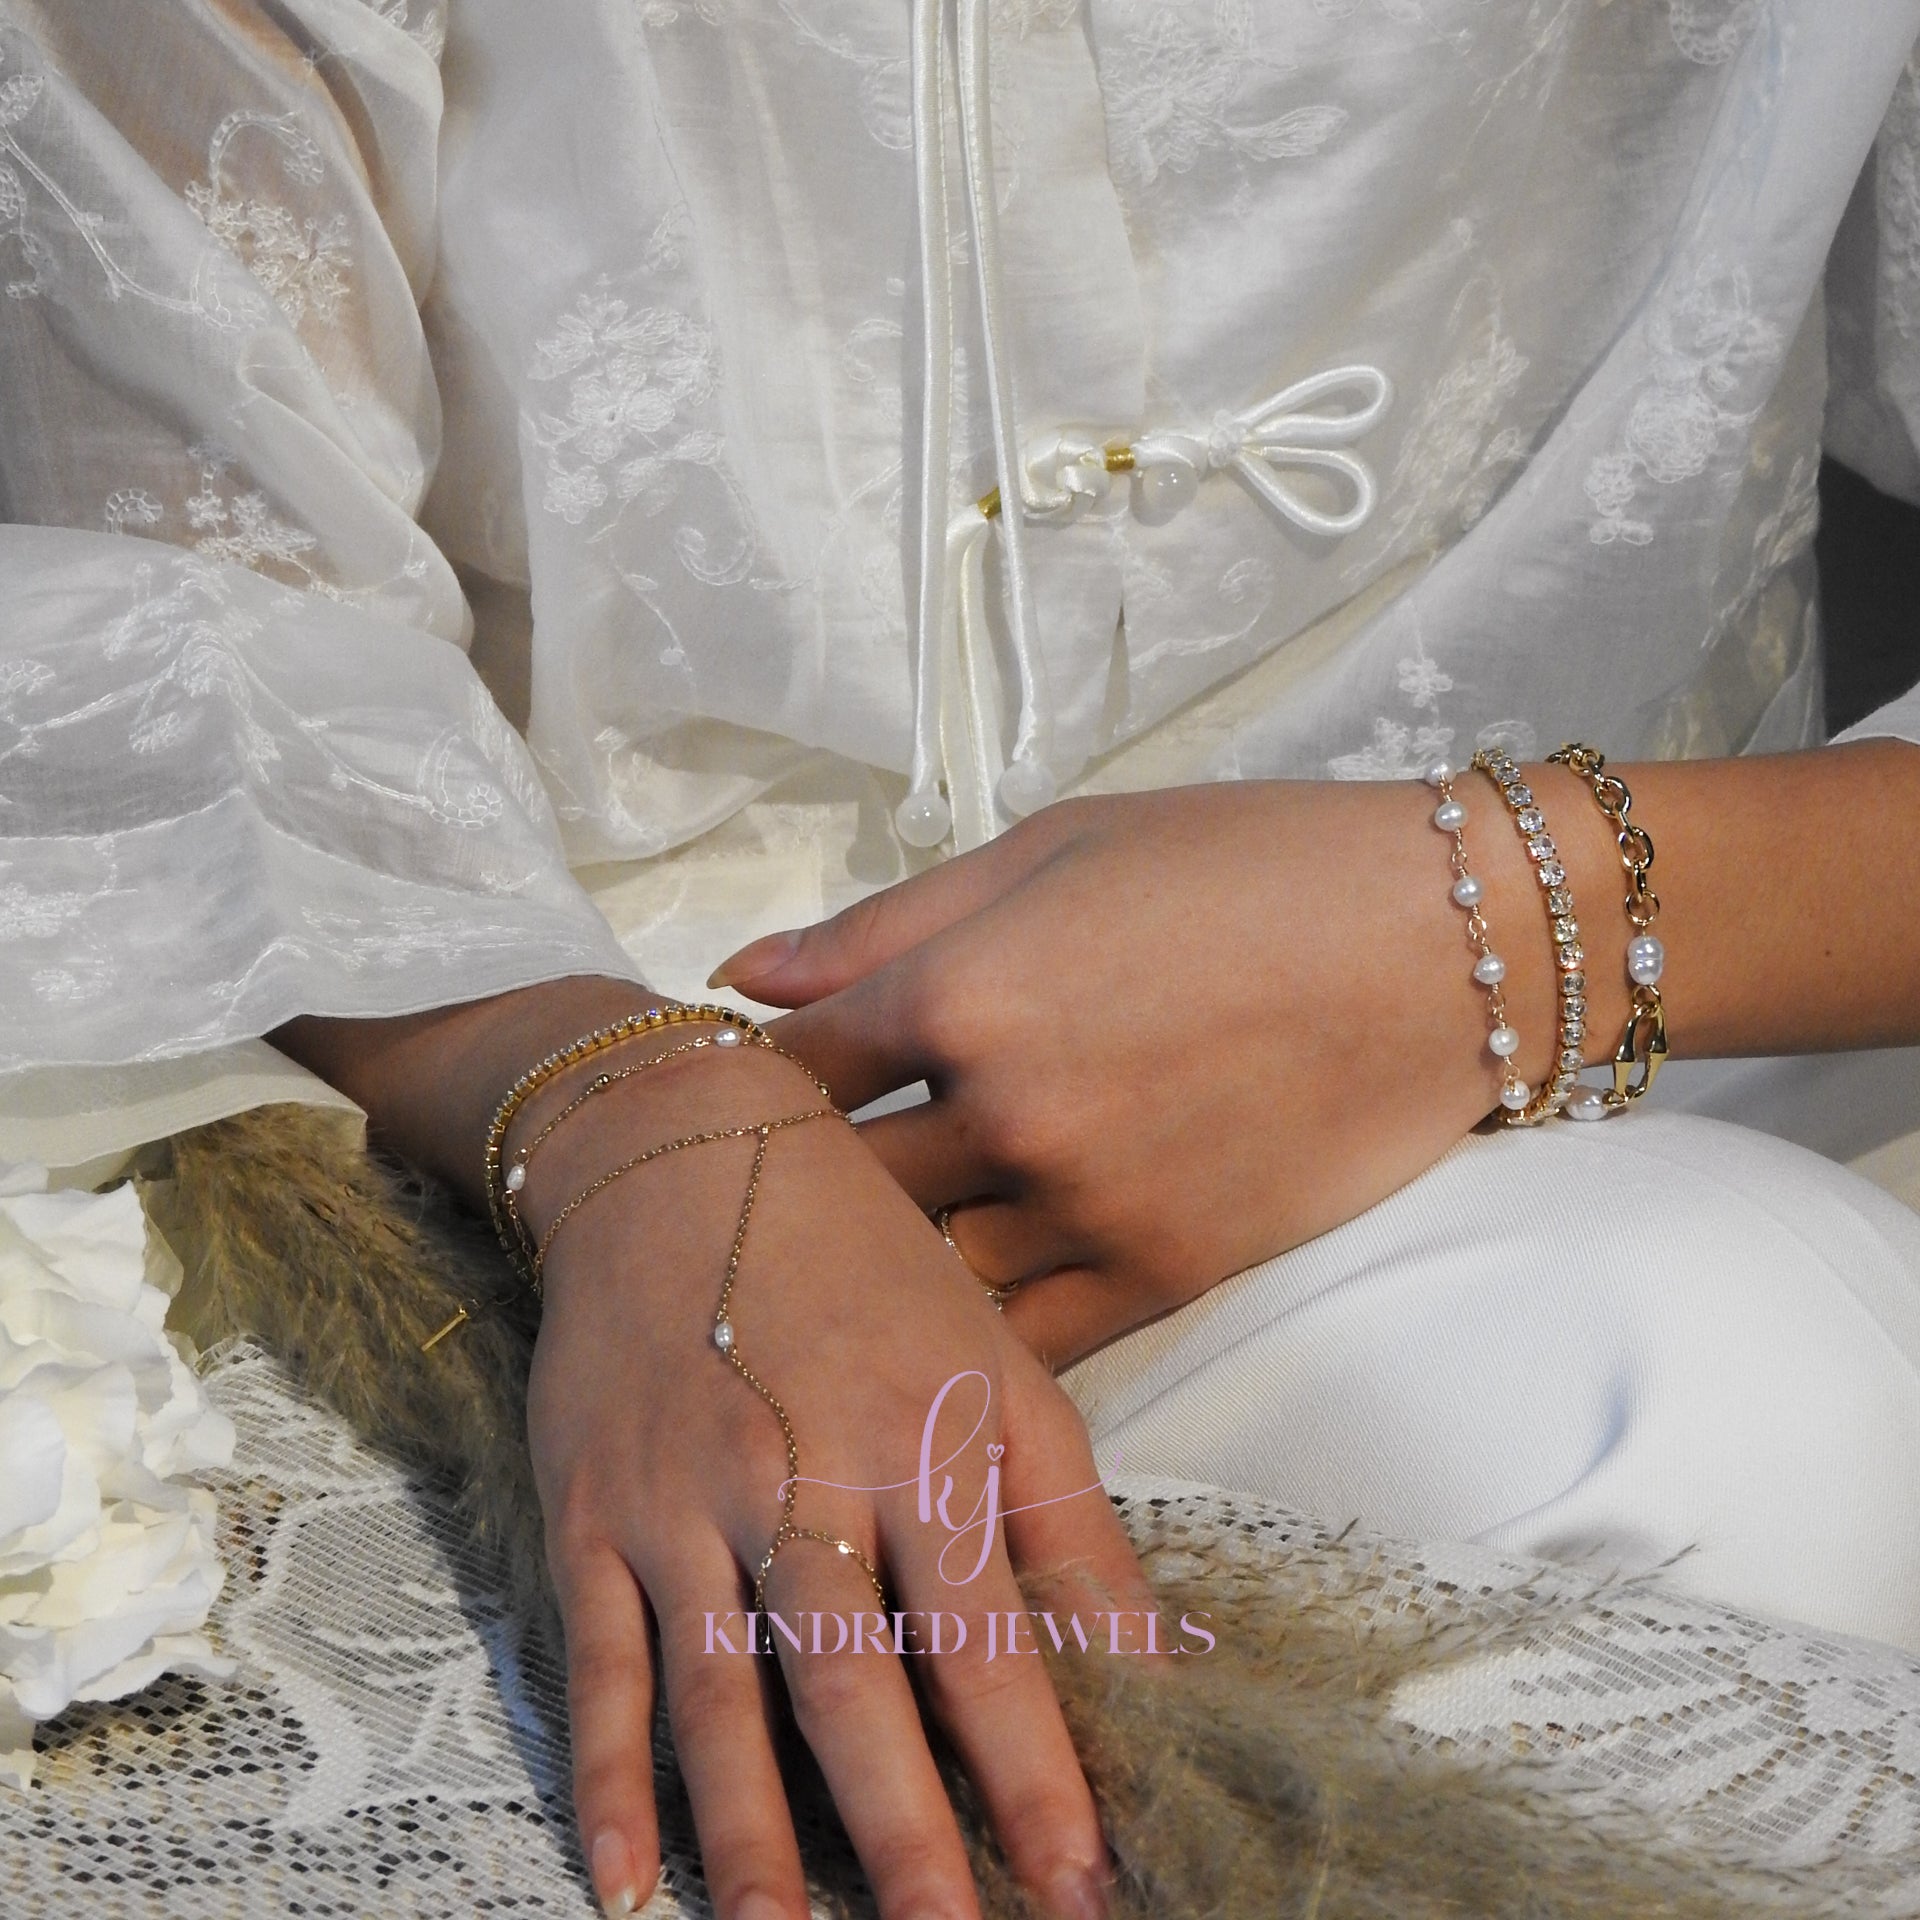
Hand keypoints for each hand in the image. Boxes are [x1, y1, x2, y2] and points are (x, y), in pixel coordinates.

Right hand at [521, 1042, 1145, 1919]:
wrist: (684, 1156)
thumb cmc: (866, 1266)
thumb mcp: (994, 1361)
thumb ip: (1066, 1516)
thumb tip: (1152, 1662)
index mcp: (920, 1438)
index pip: (988, 1639)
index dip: (1039, 1776)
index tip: (1085, 1894)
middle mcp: (801, 1475)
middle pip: (854, 1686)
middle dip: (907, 1840)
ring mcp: (686, 1499)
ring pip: (722, 1695)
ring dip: (754, 1839)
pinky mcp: (594, 1511)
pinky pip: (600, 1660)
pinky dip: (604, 1776)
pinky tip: (627, 1880)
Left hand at [714, 781, 1608, 1367]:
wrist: (1443, 943)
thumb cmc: (1241, 864)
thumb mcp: (1050, 848)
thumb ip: (884, 924)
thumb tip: (740, 976)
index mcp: (962, 992)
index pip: (790, 1073)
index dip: (745, 1089)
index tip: (739, 1098)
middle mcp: (1006, 1119)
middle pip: (836, 1190)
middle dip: (795, 1189)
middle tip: (775, 1188)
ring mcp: (1088, 1212)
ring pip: (919, 1281)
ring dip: (876, 1271)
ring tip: (858, 1253)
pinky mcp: (1166, 1276)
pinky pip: (1024, 1344)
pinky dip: (972, 1335)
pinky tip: (948, 1316)